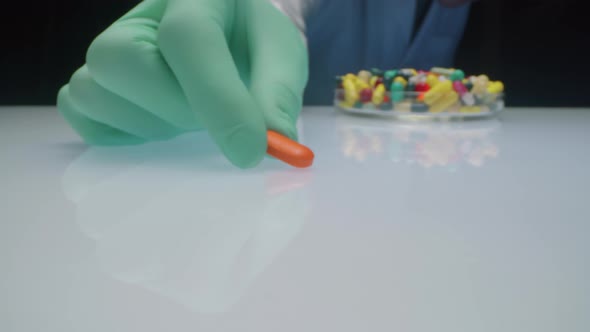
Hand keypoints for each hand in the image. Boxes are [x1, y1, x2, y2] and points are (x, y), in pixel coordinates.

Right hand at [58, 0, 307, 167]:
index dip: (217, 99)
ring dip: (150, 123)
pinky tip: (158, 123)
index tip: (250, 150)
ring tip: (188, 115)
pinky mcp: (97, 80)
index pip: (187, 37)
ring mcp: (111, 46)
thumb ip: (277, 94)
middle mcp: (142, 17)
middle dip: (175, 109)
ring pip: (92, 91)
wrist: (233, 35)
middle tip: (212, 119)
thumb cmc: (256, 42)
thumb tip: (274, 142)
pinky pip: (82, 114)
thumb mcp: (283, 57)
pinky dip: (118, 132)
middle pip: (121, 61)